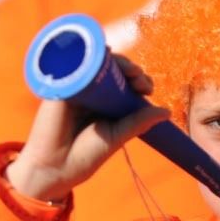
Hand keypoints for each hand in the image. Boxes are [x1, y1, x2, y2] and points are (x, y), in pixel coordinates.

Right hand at [6, 55, 169, 201]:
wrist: (53, 168)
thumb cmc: (83, 156)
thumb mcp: (116, 138)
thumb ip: (138, 123)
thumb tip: (166, 112)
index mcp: (105, 104)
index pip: (126, 83)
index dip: (139, 80)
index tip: (147, 89)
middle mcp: (91, 93)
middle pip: (113, 69)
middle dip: (131, 69)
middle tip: (139, 80)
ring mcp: (75, 87)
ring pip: (96, 62)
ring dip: (115, 59)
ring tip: (129, 70)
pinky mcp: (59, 85)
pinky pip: (73, 63)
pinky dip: (88, 53)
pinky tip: (102, 52)